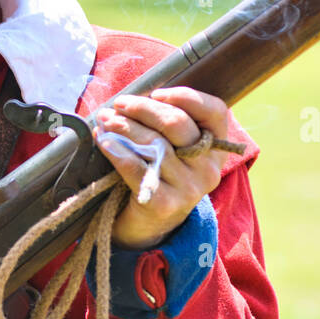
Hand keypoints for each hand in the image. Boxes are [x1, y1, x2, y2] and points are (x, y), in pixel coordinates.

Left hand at [94, 86, 231, 249]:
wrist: (148, 226)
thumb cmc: (159, 176)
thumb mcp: (175, 150)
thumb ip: (169, 124)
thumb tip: (137, 96)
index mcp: (216, 149)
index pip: (215, 112)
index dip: (186, 97)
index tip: (156, 93)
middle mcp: (207, 168)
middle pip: (177, 124)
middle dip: (144, 108)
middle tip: (119, 103)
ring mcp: (188, 188)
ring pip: (154, 144)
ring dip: (124, 127)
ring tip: (105, 119)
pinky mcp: (164, 204)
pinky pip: (137, 169)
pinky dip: (117, 152)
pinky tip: (104, 141)